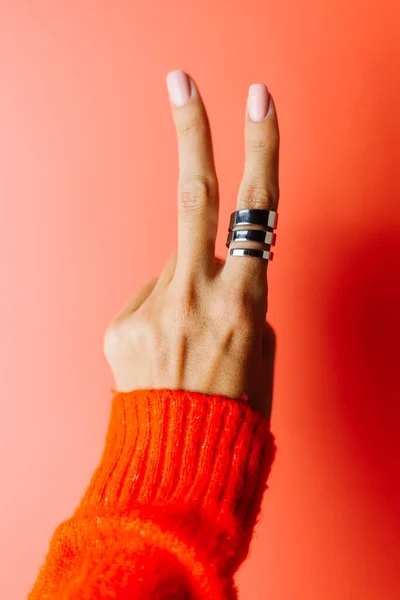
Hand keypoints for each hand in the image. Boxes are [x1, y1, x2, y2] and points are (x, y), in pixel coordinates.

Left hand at [104, 71, 279, 417]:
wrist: (185, 463)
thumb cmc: (233, 407)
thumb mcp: (259, 348)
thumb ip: (235, 297)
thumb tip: (210, 275)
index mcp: (245, 298)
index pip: (258, 206)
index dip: (260, 147)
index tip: (257, 101)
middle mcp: (196, 293)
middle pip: (193, 194)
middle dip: (190, 130)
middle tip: (180, 80)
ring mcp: (151, 307)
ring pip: (170, 270)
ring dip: (182, 293)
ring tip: (188, 345)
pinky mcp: (119, 323)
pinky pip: (145, 302)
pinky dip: (158, 318)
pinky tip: (163, 356)